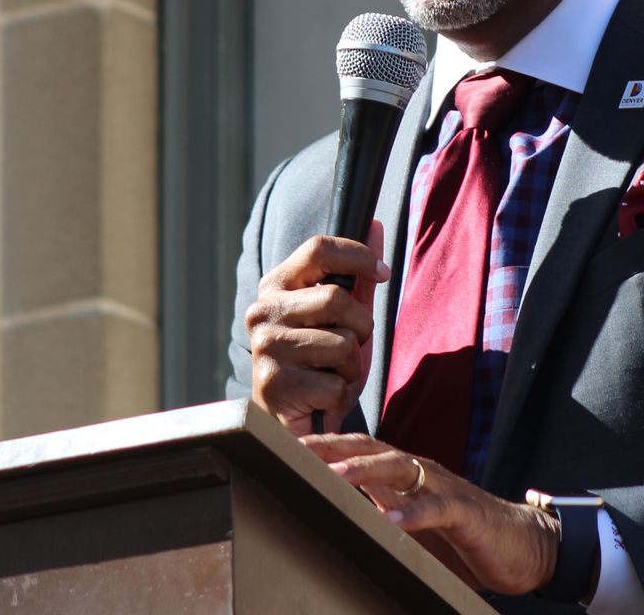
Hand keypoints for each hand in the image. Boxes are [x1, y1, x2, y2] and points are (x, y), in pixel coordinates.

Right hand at [245, 223, 387, 435]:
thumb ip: (356, 275)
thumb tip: (377, 226)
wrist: (287, 419)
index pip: (318, 249)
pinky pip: (337, 382)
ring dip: (352, 366)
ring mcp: (266, 347)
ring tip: (332, 374)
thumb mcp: (338, 316)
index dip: (358, 255)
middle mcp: (262, 312)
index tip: (381, 272)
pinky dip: (341, 394)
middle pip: (337, 299)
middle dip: (360, 327)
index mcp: (275, 286)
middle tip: (352, 346)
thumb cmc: (316, 362)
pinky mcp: (275, 384)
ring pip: (343, 343)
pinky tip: (321, 397)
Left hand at [302, 433, 559, 595]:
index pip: (357, 449)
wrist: (522, 544)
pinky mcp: (465, 512)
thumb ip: (378, 512)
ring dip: (365, 470)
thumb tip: (332, 514)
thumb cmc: (461, 536)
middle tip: (294, 450)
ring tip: (334, 476)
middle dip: (332, 447)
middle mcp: (419, 472)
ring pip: (399, 468)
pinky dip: (415, 513)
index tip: (284, 445)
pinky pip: (438, 509)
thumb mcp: (411, 522)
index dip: (323, 444)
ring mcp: (443, 487)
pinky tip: (393, 522)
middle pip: (370, 448)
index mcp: (404, 474)